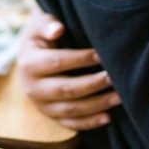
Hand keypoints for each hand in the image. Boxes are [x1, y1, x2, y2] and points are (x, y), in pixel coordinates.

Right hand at [17, 12, 118, 129]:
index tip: (102, 55)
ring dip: (98, 105)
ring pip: (72, 109)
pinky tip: (108, 117)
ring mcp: (42, 106)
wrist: (29, 57)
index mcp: (28, 64)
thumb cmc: (41, 36)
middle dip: (93, 84)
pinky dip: (90, 123)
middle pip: (66, 89)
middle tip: (115, 77)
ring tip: (120, 97)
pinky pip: (71, 123)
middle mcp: (32, 88)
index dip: (81, 59)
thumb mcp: (39, 25)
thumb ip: (48, 24)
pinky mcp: (51, 116)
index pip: (57, 62)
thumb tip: (58, 30)